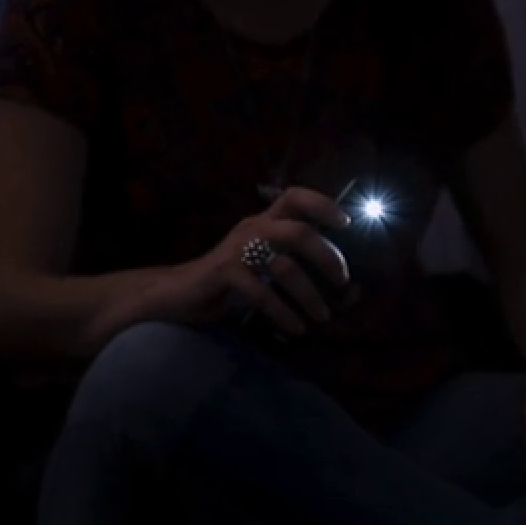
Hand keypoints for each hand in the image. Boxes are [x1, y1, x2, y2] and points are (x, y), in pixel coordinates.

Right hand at [152, 187, 353, 335]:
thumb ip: (296, 262)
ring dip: (309, 295)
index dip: (322, 204)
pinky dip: (283, 313)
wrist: (179, 293)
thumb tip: (346, 282)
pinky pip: (262, 293)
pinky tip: (296, 328)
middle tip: (342, 281)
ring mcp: (237, 249)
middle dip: (327, 257)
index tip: (345, 224)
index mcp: (265, 220)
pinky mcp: (225, 273)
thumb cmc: (232, 280)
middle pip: (300, 232)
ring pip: (285, 267)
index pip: (295, 196)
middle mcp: (253, 228)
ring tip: (322, 315)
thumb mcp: (265, 263)